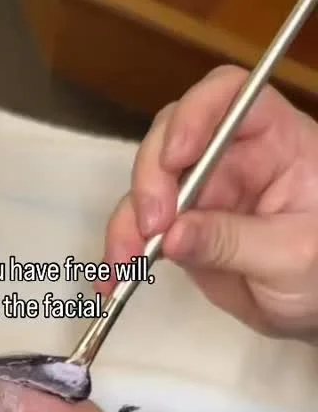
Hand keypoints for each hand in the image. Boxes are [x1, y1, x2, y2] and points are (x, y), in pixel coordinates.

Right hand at [101, 65, 317, 340]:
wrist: (312, 312)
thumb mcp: (289, 255)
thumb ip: (231, 241)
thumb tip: (172, 235)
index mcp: (274, 142)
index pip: (229, 99)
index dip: (196, 115)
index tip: (178, 157)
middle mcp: (232, 158)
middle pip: (172, 140)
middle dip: (151, 179)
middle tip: (152, 225)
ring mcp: (202, 193)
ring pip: (147, 188)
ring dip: (126, 223)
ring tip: (123, 264)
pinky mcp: (180, 229)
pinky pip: (140, 231)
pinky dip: (122, 253)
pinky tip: (113, 279)